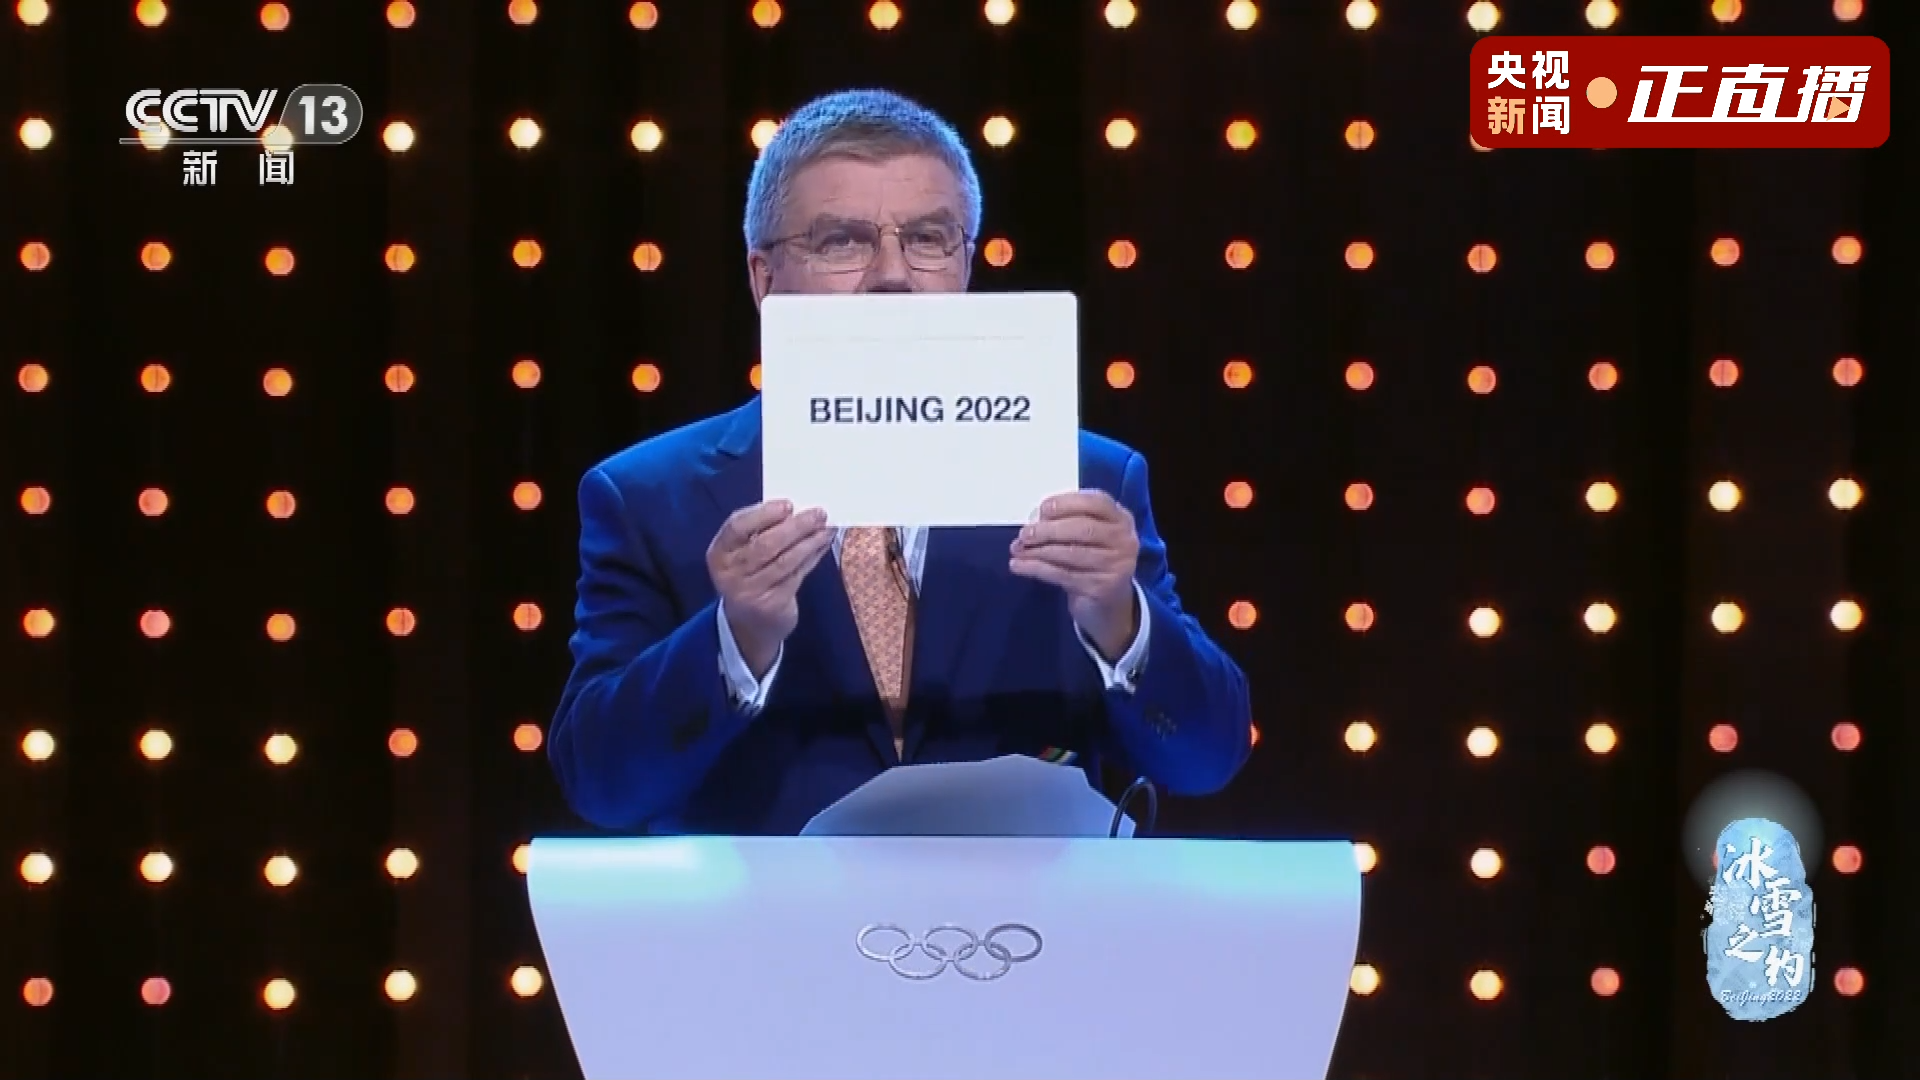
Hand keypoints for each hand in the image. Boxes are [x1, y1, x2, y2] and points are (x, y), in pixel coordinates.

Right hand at [706, 500, 832, 676]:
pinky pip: (796, 576)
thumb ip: (761, 532)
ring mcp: (749, 592)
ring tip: (826, 529)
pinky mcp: (771, 605)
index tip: (788, 505)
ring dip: (809, 542)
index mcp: (719, 553)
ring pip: (784, 561)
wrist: (750, 625)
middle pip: (764, 545)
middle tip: (818, 514)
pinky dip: (812, 558)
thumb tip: (798, 510)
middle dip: (795, 527)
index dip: (763, 514)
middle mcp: (729, 573)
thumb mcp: (743, 554)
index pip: (736, 527)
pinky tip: (822, 546)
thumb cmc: (750, 576)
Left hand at [1008, 490, 1139, 658]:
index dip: (1068, 503)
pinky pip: (1063, 575)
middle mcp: (1124, 540)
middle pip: (1083, 528)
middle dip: (1049, 530)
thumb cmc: (1090, 560)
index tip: (1043, 508)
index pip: (1097, 502)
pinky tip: (1019, 566)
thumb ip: (1065, 523)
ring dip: (1039, 551)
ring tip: (1017, 550)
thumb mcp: (1085, 537)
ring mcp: (1116, 565)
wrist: (1107, 603)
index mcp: (1120, 519)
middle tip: (1024, 534)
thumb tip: (1033, 523)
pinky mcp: (1102, 588)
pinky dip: (1037, 569)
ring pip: (1072, 553)